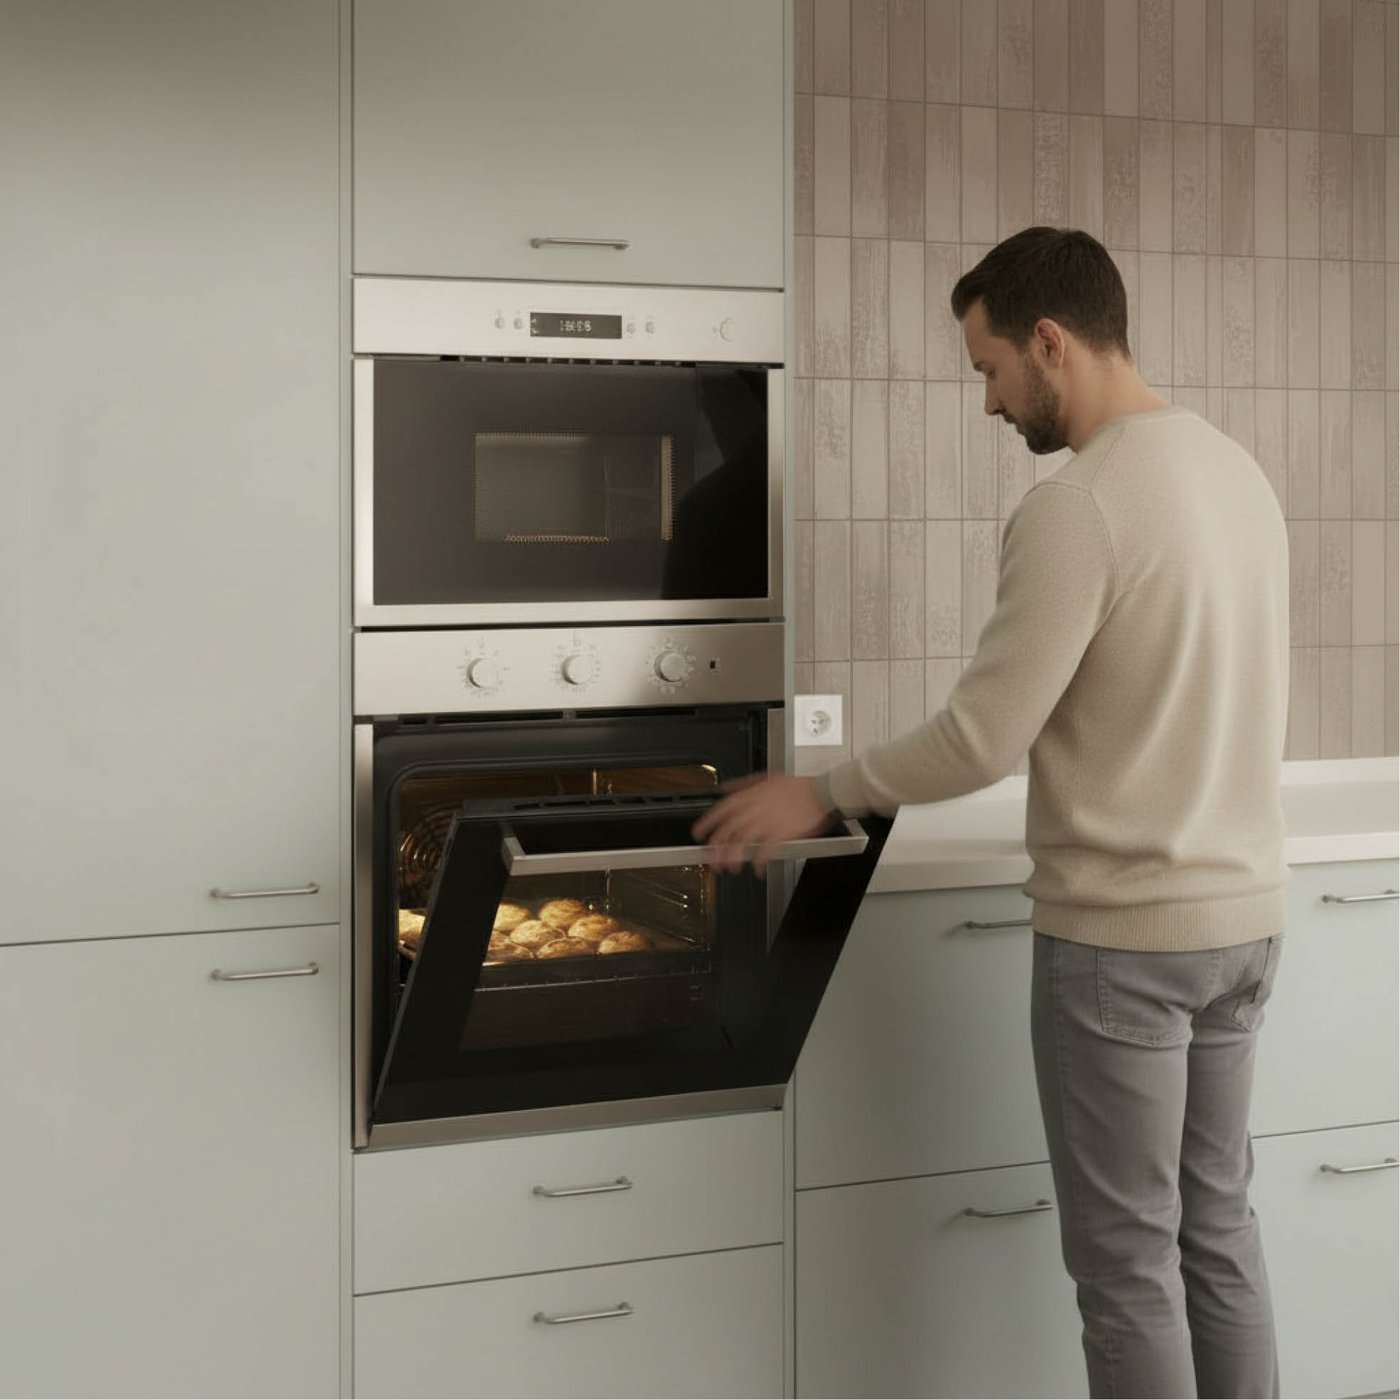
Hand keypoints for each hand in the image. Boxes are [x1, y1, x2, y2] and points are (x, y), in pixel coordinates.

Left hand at [691, 773, 830, 874]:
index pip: (723, 809)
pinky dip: (759, 860)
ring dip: (734, 856)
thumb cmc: (798, 787)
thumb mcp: (766, 777)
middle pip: (730, 828)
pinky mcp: (782, 832)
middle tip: (711, 858)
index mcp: (751, 795)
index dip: (708, 823)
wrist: (822, 792)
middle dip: (717, 846)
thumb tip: (725, 787)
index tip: (698, 834)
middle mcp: (756, 807)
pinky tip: (756, 868)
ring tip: (729, 867)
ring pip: (743, 840)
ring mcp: (769, 820)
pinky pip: (765, 849)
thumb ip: (743, 783)